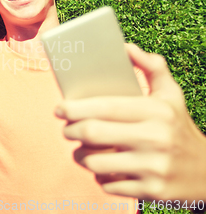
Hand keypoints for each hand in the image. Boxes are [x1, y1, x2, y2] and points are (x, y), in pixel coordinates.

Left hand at [55, 44, 205, 200]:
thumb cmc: (179, 127)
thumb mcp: (171, 95)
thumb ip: (151, 67)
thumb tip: (125, 47)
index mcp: (157, 111)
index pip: (105, 107)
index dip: (75, 108)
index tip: (60, 109)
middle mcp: (156, 138)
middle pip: (93, 133)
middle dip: (70, 131)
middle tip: (66, 129)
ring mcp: (153, 168)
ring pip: (94, 162)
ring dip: (80, 156)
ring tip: (81, 149)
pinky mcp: (150, 191)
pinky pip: (107, 184)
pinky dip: (98, 177)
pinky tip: (103, 168)